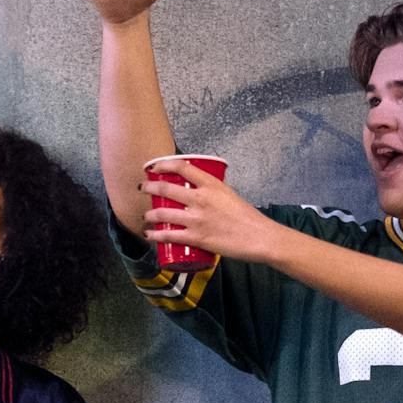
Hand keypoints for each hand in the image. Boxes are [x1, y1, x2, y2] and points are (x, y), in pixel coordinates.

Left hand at [141, 158, 279, 264]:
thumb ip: (213, 193)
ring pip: (163, 213)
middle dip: (149, 188)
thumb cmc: (248, 218)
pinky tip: (149, 235)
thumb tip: (199, 194)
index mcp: (211, 184)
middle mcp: (202, 198)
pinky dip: (155, 235)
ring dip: (149, 214)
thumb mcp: (230, 196)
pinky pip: (169, 235)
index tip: (153, 166)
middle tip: (143, 189)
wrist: (259, 237)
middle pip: (166, 188)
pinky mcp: (197, 238)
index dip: (163, 164)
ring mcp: (197, 219)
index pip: (182, 167)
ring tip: (146, 216)